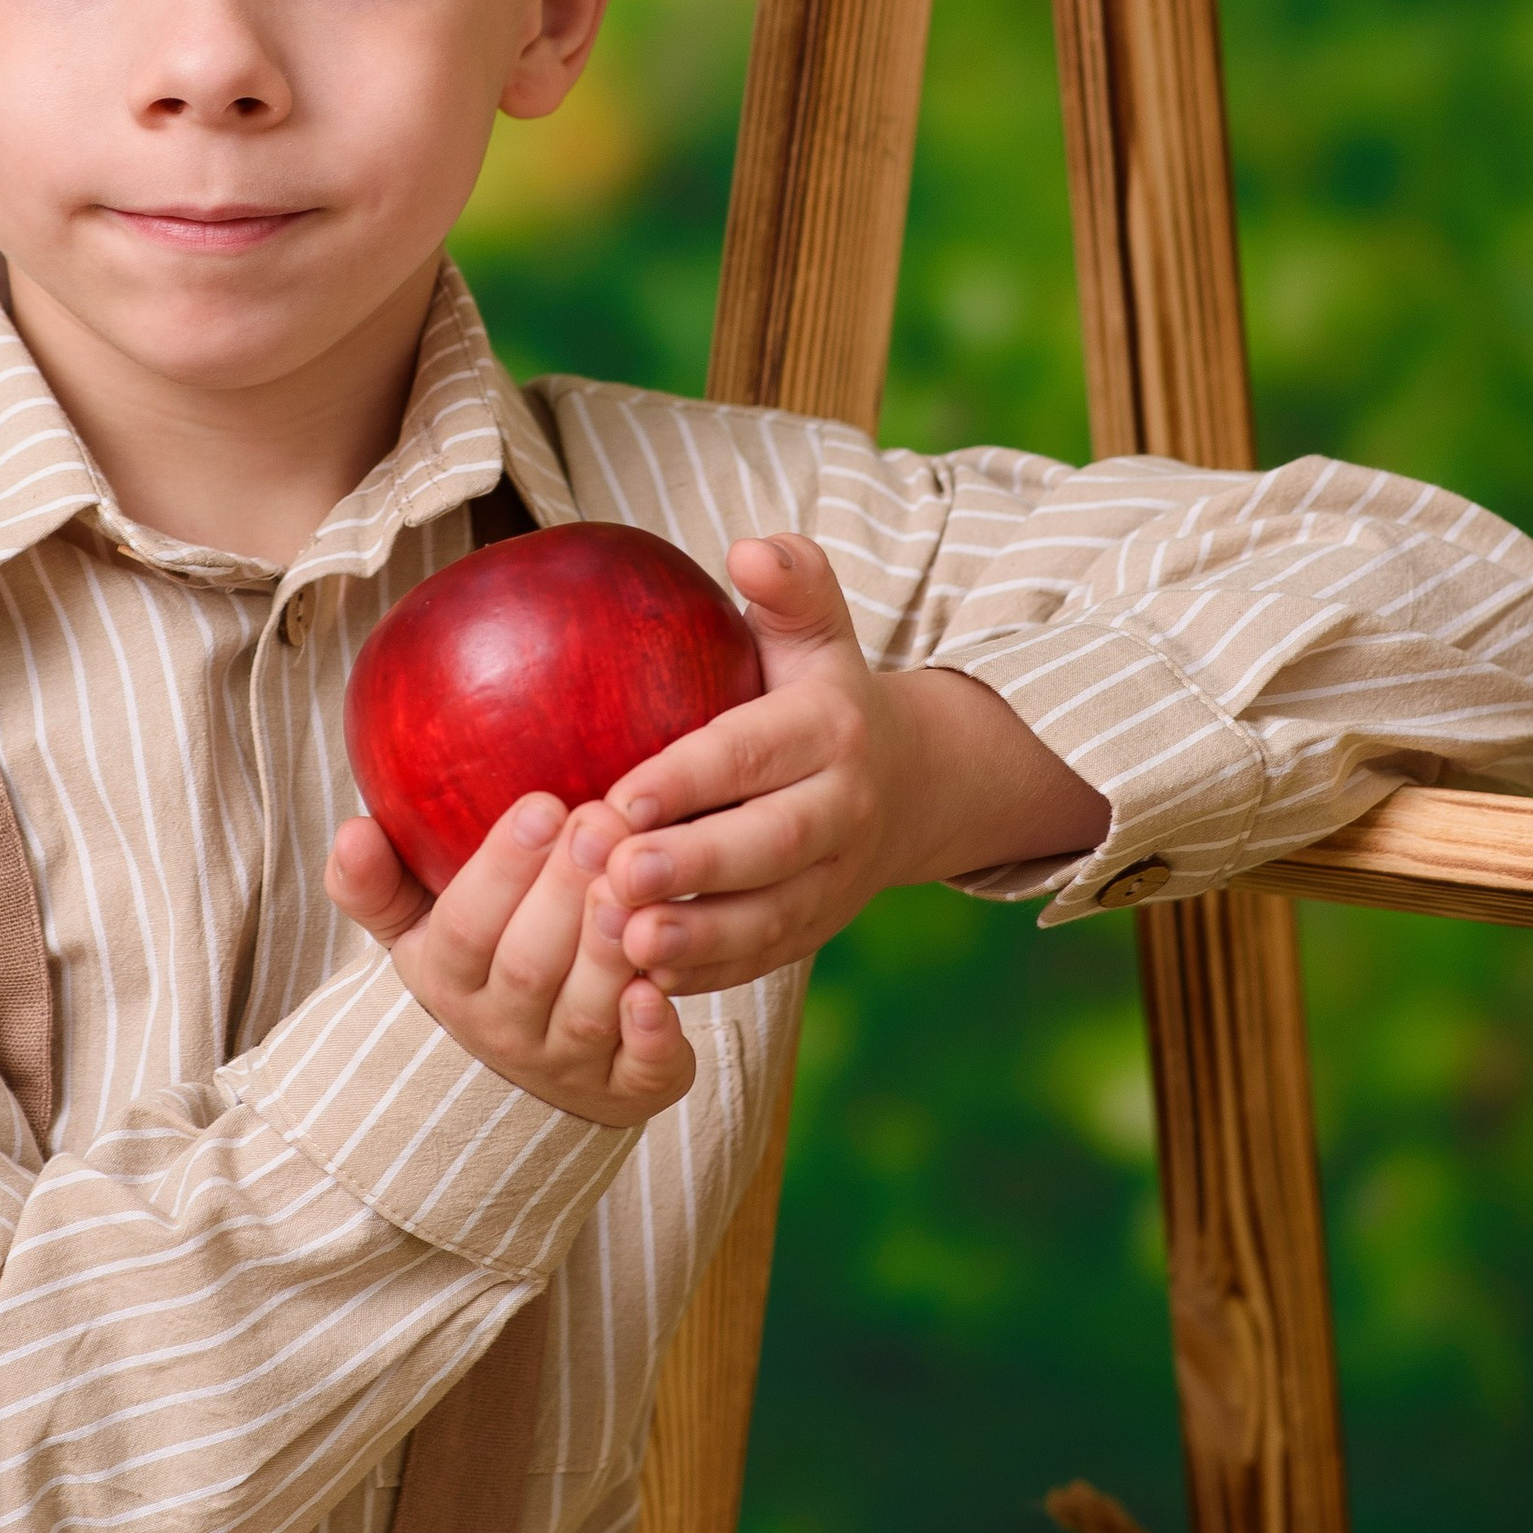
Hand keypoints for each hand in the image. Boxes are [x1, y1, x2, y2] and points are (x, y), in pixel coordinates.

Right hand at [326, 796, 694, 1126]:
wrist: (526, 1084)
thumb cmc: (480, 969)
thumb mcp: (416, 929)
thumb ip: (377, 882)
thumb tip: (352, 830)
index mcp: (449, 981)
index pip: (464, 928)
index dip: (501, 870)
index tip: (541, 805)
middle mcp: (506, 1029)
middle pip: (528, 966)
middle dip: (564, 892)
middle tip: (602, 821)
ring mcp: (568, 1065)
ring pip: (586, 1014)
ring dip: (608, 952)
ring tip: (635, 883)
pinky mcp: (631, 1089)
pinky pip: (640, 1072)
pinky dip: (653, 1036)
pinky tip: (660, 988)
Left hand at [583, 535, 1109, 996]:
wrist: (913, 783)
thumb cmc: (822, 694)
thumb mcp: (817, 632)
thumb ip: (791, 586)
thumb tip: (749, 548)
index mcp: (832, 731)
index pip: (757, 752)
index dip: (693, 775)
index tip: (625, 793)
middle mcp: (843, 810)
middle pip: (771, 844)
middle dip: (696, 864)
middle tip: (618, 873)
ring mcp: (835, 881)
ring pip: (771, 918)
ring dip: (700, 937)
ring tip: (628, 944)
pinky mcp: (816, 931)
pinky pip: (764, 960)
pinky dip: (709, 977)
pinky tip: (643, 984)